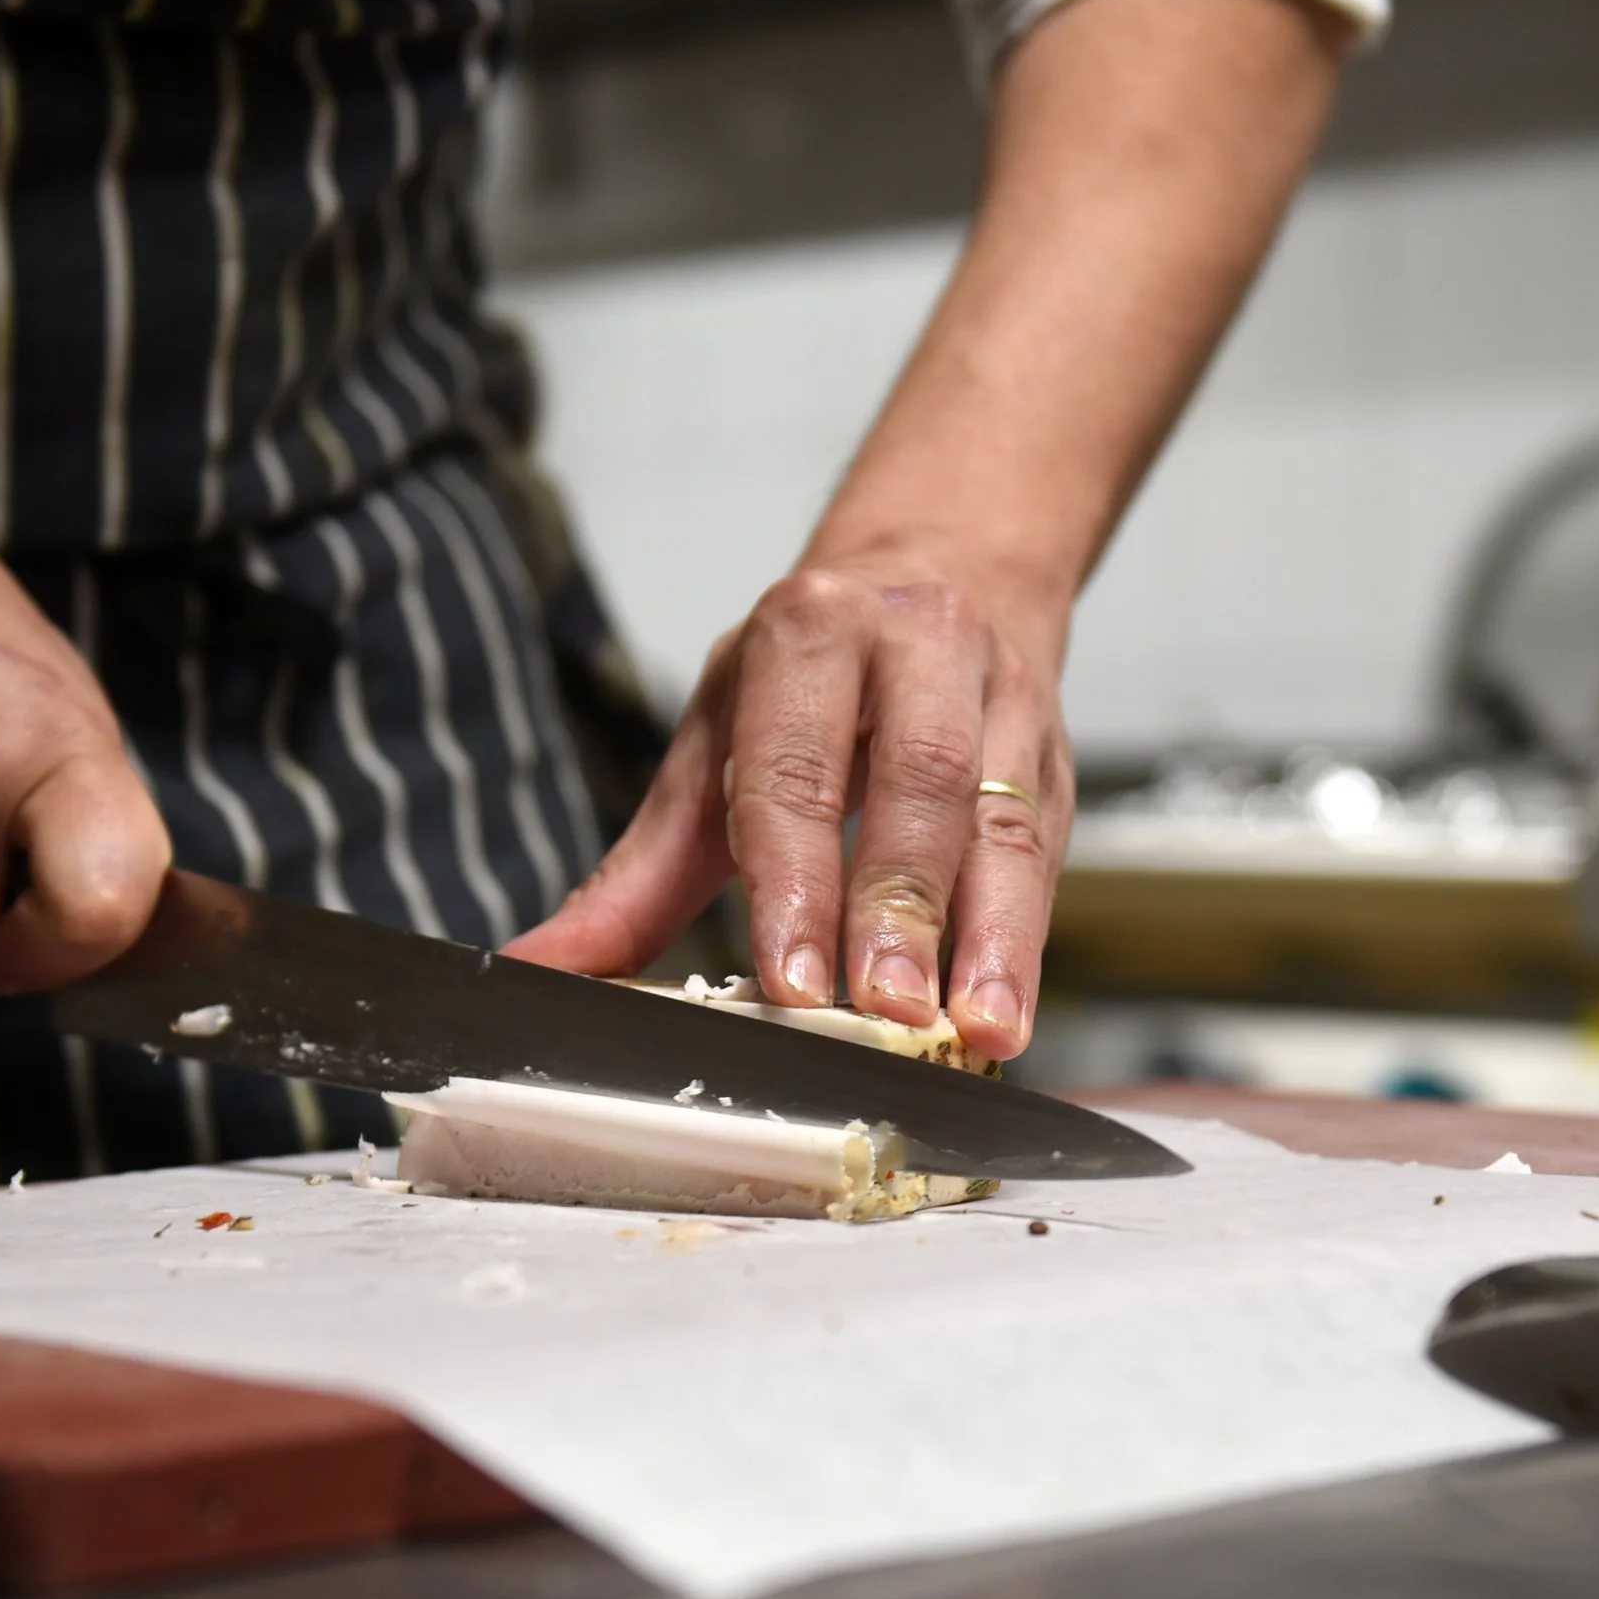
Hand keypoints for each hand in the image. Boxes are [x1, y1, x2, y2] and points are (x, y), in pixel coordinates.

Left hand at [504, 555, 1070, 1061]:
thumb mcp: (712, 748)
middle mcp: (915, 647)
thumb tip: (542, 966)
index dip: (798, 879)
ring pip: (1000, 821)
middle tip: (885, 1009)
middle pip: (917, 785)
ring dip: (990, 937)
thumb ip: (636, 873)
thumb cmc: (812, 680)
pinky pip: (1046, 854)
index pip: (797, 766)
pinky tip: (1005, 1014)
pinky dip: (1025, 942)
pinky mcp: (1055, 755)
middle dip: (899, 908)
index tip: (793, 979)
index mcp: (808, 635)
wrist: (944, 569)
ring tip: (972, 1029)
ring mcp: (1000, 695)